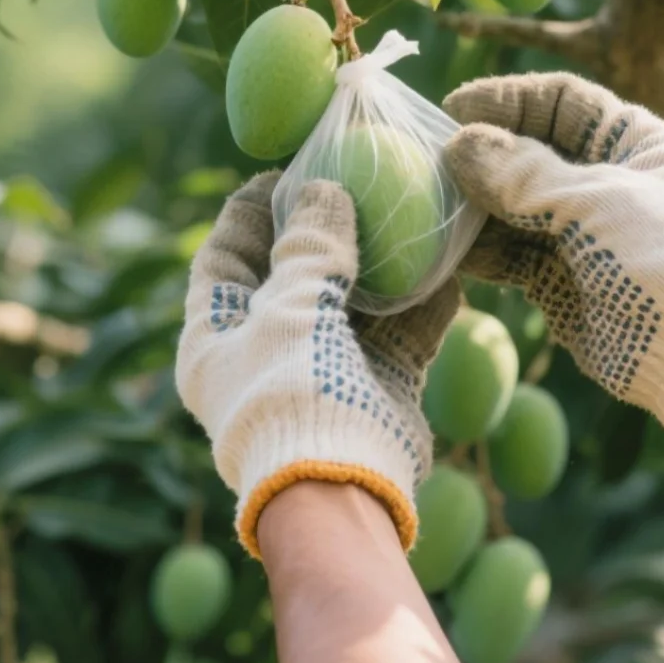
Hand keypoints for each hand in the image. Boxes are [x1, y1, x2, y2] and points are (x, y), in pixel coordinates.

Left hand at [176, 173, 459, 555]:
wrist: (338, 490)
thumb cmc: (290, 389)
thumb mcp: (289, 304)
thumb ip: (308, 245)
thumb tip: (323, 192)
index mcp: (213, 338)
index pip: (223, 258)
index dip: (249, 212)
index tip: (280, 171)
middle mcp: (263, 356)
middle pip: (290, 276)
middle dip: (322, 230)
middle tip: (351, 180)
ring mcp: (320, 375)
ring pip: (352, 305)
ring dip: (381, 265)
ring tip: (407, 212)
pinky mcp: (372, 391)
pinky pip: (399, 337)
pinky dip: (423, 306)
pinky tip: (450, 269)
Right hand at [443, 73, 663, 453]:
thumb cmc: (658, 254)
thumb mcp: (591, 199)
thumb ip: (521, 172)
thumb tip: (459, 145)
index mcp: (636, 142)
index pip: (562, 100)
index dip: (509, 98)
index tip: (456, 108)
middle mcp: (610, 183)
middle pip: (531, 153)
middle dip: (482, 155)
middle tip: (432, 156)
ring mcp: (584, 234)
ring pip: (514, 206)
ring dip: (474, 204)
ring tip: (434, 202)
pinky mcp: (561, 280)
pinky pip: (510, 254)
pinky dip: (480, 250)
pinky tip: (450, 248)